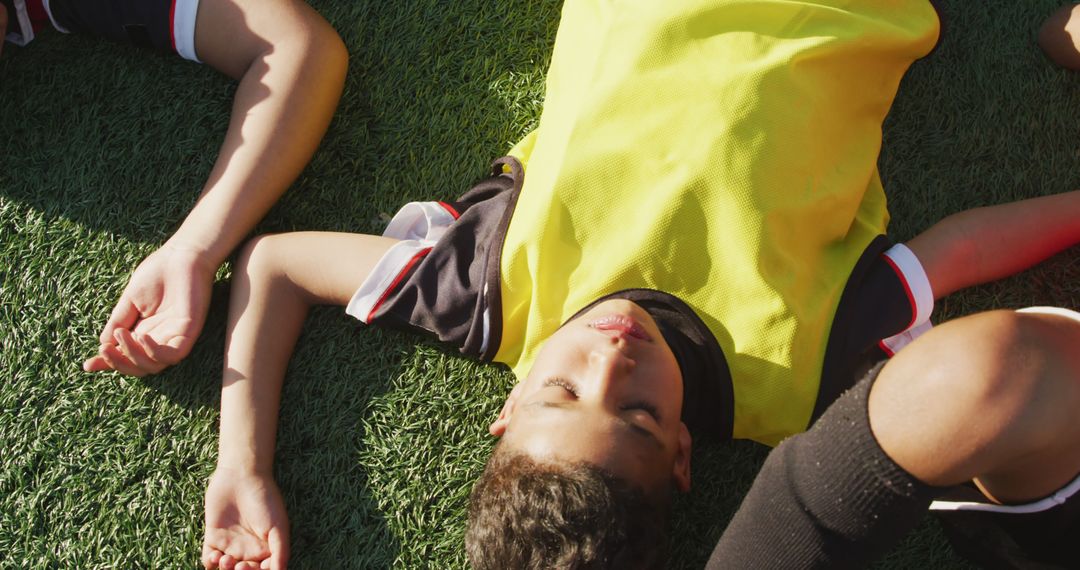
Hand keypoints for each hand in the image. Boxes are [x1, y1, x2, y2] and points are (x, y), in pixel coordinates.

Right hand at [83, 243, 216, 375]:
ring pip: (154, 366)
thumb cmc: (158, 273)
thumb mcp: (130, 301)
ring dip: (132, 356)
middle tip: (104, 349)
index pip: (126, 355)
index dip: (108, 363)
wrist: (180, 255)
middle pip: (139, 367)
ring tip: (121, 334)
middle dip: (118, 363)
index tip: (87, 365)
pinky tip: (142, 336)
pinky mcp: (189, 331)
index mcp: (144, 331)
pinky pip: (173, 355)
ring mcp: (175, 336)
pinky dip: (155, 352)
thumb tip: (103, 344)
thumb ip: (118, 321)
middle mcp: (159, 338)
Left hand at [203, 468, 289, 569]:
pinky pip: (209, 559)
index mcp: (267, 547)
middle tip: (239, 566)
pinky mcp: (213, 537)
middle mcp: (249, 548)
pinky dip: (211, 563)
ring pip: (226, 569)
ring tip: (226, 560)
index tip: (256, 567)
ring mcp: (230, 543)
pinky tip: (216, 556)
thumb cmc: (265, 499)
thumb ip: (280, 553)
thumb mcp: (278, 527)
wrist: (241, 476)